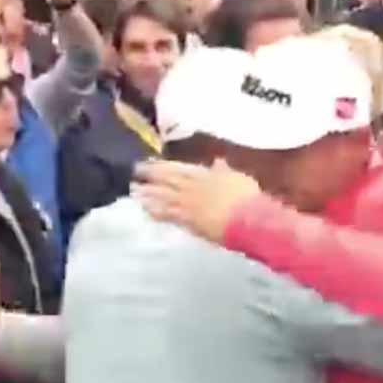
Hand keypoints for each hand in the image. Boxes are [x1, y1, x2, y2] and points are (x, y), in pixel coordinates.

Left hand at [133, 158, 260, 243]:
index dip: (161, 165)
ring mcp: (187, 204)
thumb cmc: (247, 197)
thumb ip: (224, 170)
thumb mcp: (237, 178)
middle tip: (134, 172)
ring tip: (134, 191)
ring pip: (162, 196)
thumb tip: (218, 161)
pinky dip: (155, 211)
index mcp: (203, 173)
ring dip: (147, 192)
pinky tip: (146, 211)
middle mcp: (191, 186)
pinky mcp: (187, 221)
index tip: (148, 163)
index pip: (177, 167)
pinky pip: (167, 215)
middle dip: (148, 175)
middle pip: (165, 179)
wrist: (247, 219)